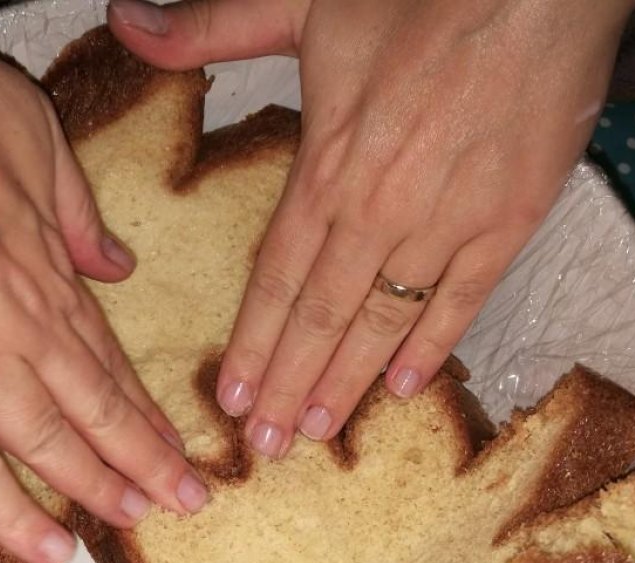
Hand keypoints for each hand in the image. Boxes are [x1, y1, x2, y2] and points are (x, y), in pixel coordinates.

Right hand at [0, 0, 206, 562]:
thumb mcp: (24, 129)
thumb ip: (72, 206)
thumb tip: (115, 263)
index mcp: (44, 258)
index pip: (106, 349)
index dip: (143, 401)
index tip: (177, 437)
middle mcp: (24, 317)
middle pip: (99, 401)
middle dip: (150, 456)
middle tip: (191, 500)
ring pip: (54, 440)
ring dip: (101, 487)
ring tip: (142, 522)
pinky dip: (12, 514)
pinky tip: (50, 550)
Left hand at [110, 0, 634, 455]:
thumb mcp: (303, 1)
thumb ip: (213, 29)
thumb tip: (124, 21)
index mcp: (328, 165)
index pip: (277, 278)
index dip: (252, 344)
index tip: (229, 398)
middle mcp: (379, 209)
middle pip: (321, 317)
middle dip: (287, 386)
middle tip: (264, 446)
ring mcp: (448, 222)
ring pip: (383, 321)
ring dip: (346, 382)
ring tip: (314, 431)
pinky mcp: (510, 222)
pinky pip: (463, 301)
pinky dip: (433, 347)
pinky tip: (403, 389)